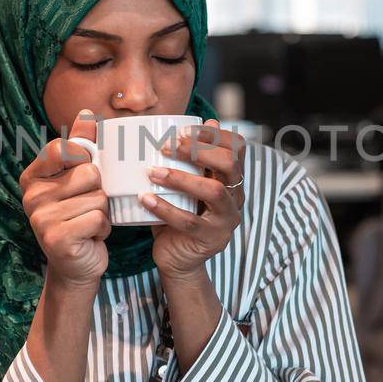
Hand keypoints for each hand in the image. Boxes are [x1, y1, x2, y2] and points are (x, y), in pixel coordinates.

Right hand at [20, 110, 110, 287]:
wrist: (76, 266)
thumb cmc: (78, 217)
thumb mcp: (77, 179)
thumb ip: (81, 146)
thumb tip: (87, 114)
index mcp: (33, 177)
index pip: (64, 147)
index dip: (84, 159)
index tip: (81, 177)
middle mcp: (32, 196)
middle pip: (90, 173)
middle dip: (99, 192)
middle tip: (86, 208)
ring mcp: (41, 218)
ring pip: (98, 197)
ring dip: (102, 213)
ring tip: (88, 224)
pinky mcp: (57, 238)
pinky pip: (98, 218)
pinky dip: (102, 229)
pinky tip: (90, 237)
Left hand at [139, 119, 244, 279]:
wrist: (178, 259)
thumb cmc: (179, 214)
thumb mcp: (184, 185)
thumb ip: (191, 159)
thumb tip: (203, 122)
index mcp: (231, 179)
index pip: (237, 148)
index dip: (214, 135)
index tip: (183, 131)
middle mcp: (235, 197)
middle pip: (230, 164)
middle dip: (198, 150)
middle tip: (167, 146)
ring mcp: (226, 220)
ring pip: (214, 191)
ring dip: (181, 178)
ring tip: (152, 172)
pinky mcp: (211, 239)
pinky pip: (189, 221)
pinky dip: (165, 208)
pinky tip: (145, 198)